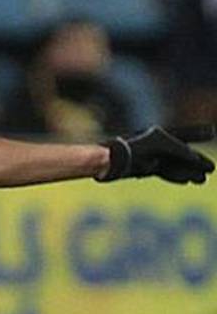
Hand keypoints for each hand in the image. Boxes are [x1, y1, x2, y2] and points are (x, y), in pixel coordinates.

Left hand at [98, 125, 215, 183]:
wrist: (107, 160)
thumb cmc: (131, 148)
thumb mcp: (160, 145)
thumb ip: (177, 149)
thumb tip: (193, 157)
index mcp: (156, 134)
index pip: (182, 134)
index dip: (196, 134)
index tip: (211, 132)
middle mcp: (152, 144)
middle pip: (179, 153)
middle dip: (196, 161)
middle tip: (211, 168)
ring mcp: (146, 156)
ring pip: (172, 165)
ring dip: (188, 172)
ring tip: (202, 180)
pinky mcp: (138, 169)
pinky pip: (161, 172)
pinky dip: (174, 176)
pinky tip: (186, 181)